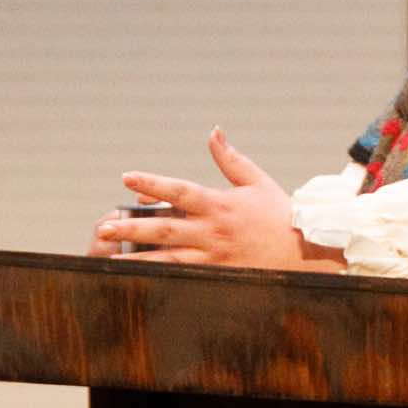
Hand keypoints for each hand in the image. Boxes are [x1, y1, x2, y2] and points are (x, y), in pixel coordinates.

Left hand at [92, 128, 341, 269]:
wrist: (304, 250)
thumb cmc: (279, 214)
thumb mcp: (256, 181)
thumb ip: (230, 159)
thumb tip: (214, 132)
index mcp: (220, 203)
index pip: (180, 190)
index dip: (152, 183)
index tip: (127, 178)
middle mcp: (212, 230)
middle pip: (164, 227)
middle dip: (131, 227)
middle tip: (103, 226)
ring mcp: (212, 255)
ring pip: (166, 256)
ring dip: (136, 255)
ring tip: (108, 255)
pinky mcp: (215, 274)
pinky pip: (180, 275)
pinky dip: (157, 275)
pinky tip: (136, 275)